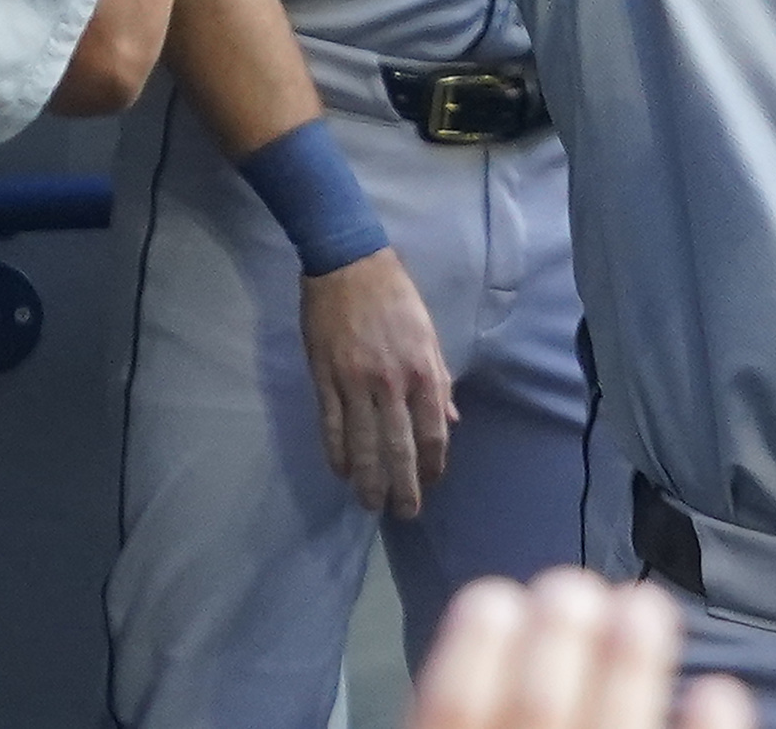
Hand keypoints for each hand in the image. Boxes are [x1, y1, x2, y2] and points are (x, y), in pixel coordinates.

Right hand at [302, 246, 455, 516]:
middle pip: (399, 446)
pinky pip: (331, 426)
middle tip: (404, 513)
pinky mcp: (325, 378)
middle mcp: (392, 382)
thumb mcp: (427, 332)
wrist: (348, 263)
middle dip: (403, 485)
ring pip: (363, 444)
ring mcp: (355, 382)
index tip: (431, 482)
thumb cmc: (395, 295)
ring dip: (368, 480)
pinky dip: (336, 453)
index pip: (432, 430)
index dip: (432, 463)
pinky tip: (341, 473)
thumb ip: (439, 379)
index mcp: (423, 369)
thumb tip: (451, 421)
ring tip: (370, 505)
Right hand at [414, 571, 752, 728]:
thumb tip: (487, 624)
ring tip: (644, 606)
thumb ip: (467, 707)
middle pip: (535, 715)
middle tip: (570, 588)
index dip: (466, 654)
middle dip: (558, 640)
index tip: (492, 598)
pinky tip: (718, 690)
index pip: (445, 716)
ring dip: (631, 669)